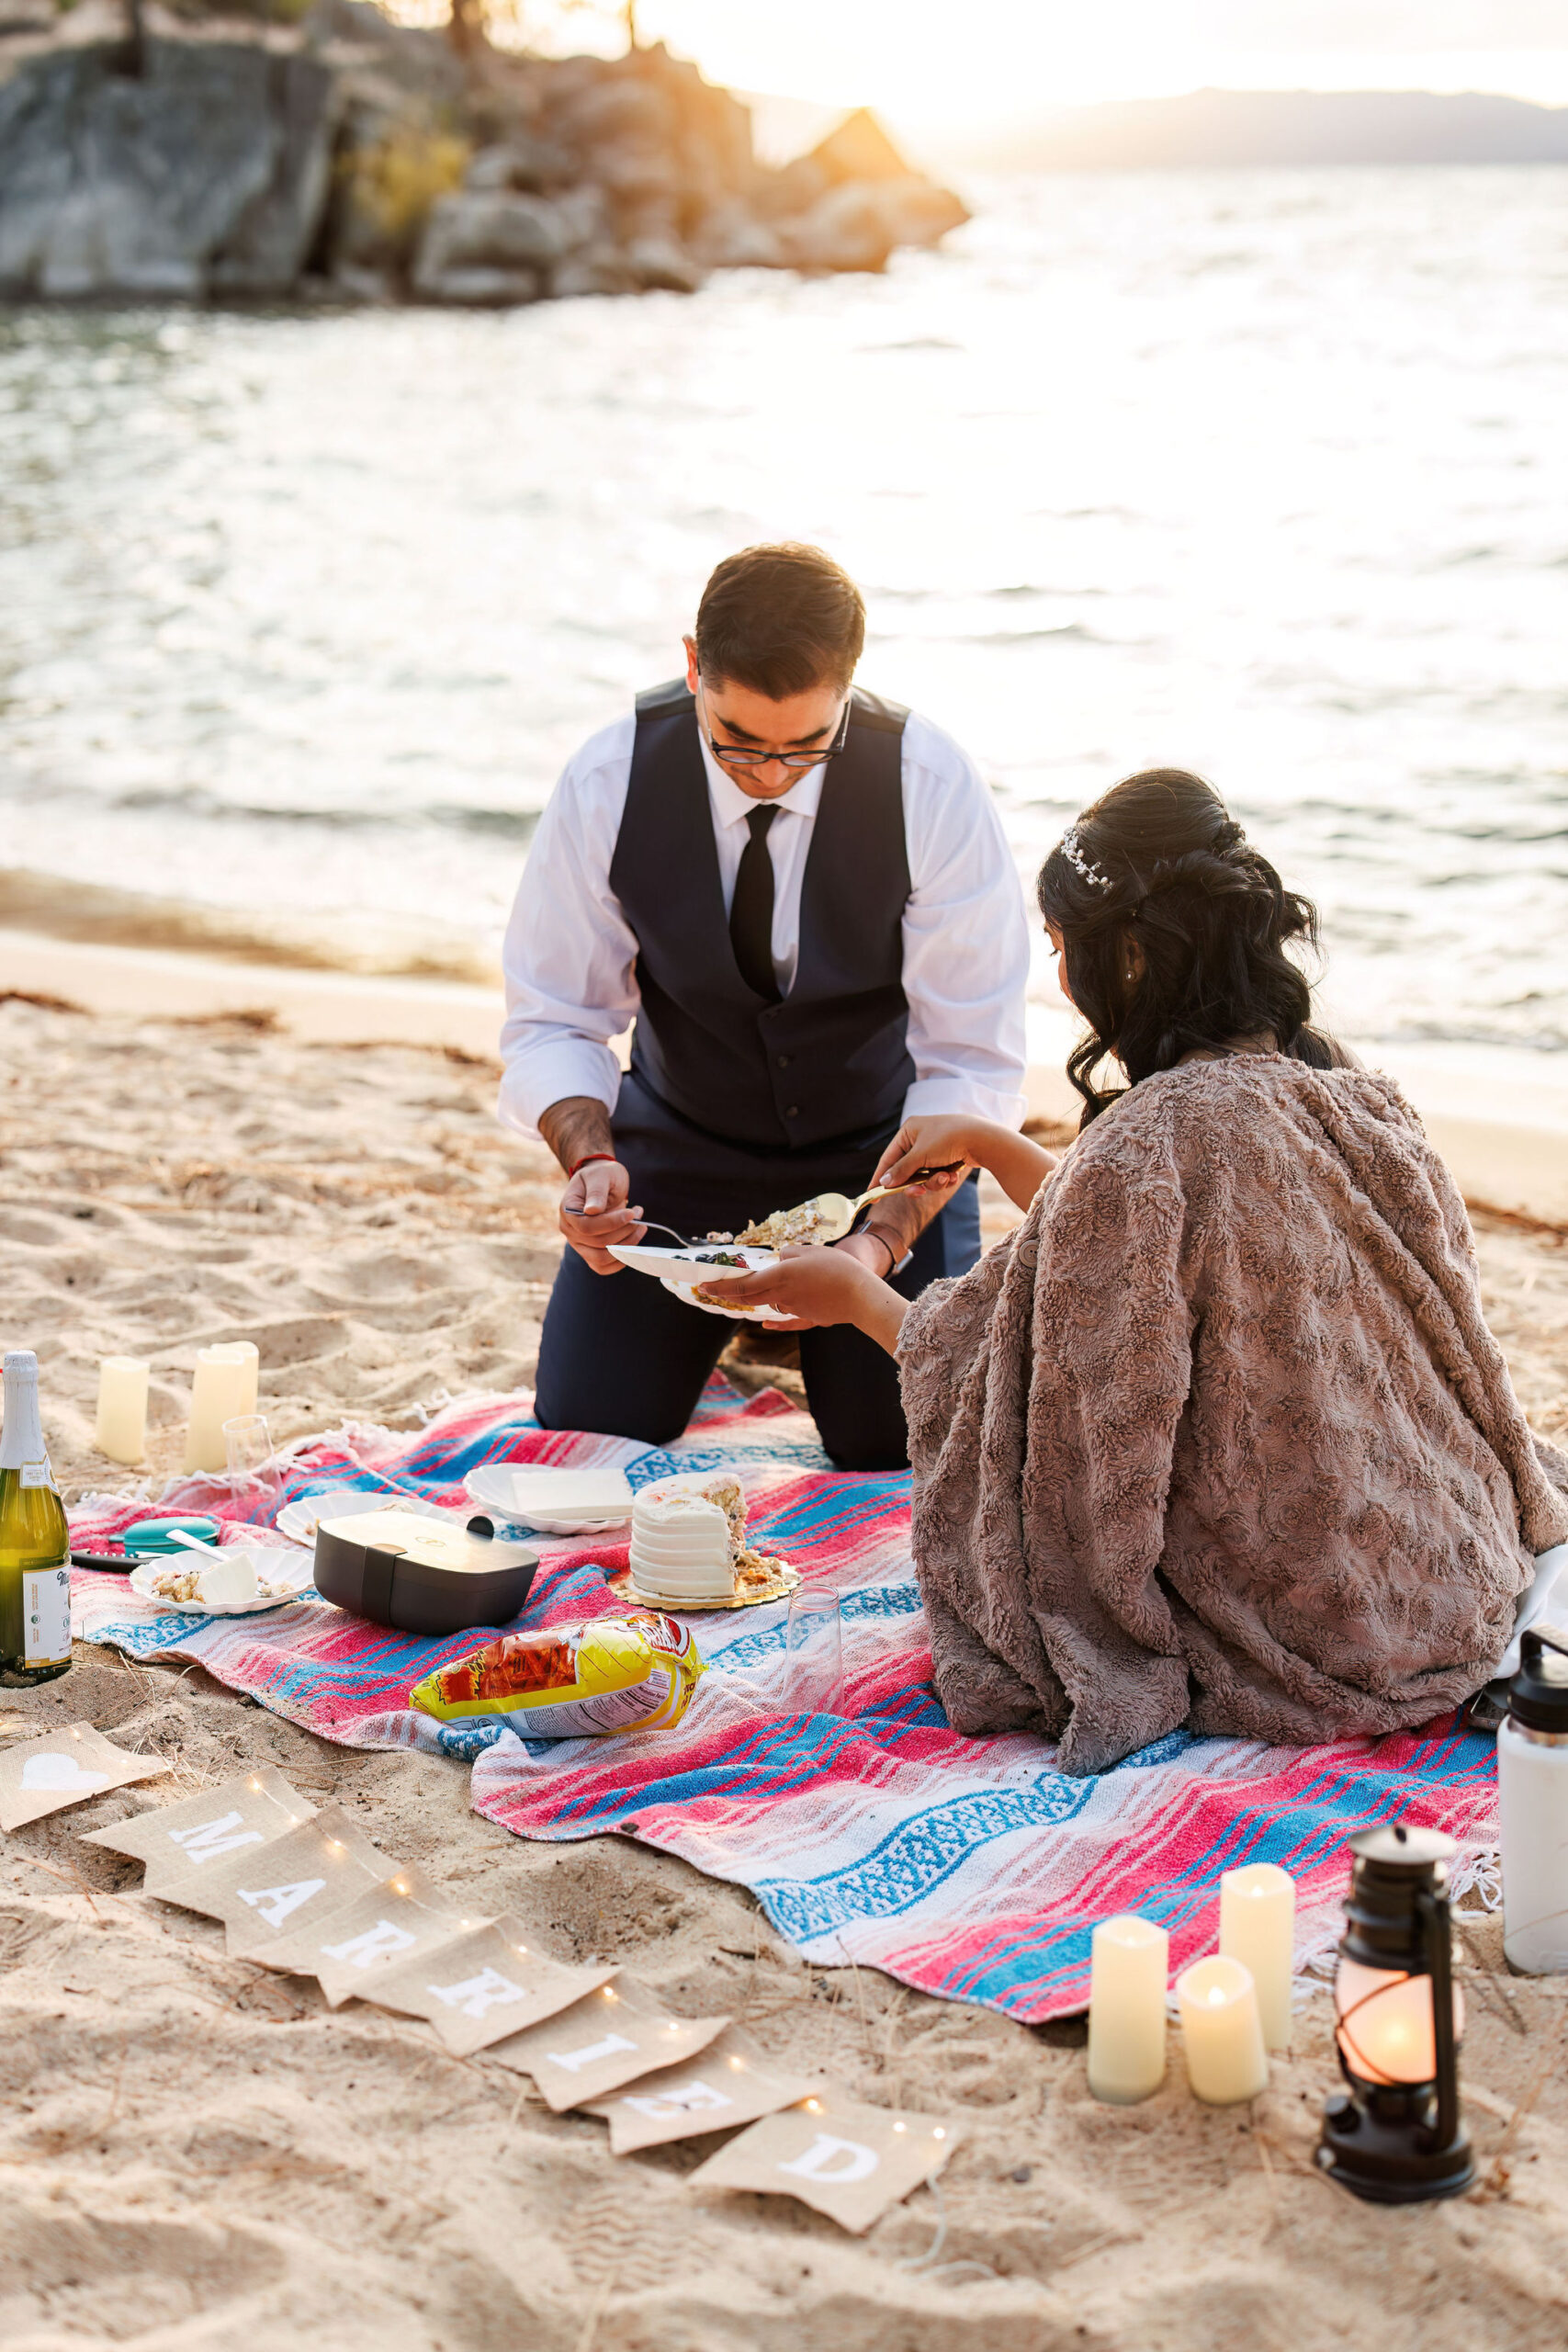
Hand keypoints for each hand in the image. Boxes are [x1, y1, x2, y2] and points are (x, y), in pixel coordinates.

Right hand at [558, 1157, 645, 1274]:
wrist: (601, 1182)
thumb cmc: (601, 1175)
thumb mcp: (600, 1175)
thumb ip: (596, 1192)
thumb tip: (591, 1211)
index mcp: (567, 1211)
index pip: (587, 1227)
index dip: (612, 1223)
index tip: (632, 1213)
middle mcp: (569, 1230)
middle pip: (598, 1244)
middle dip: (625, 1231)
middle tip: (639, 1214)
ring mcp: (579, 1244)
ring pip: (602, 1259)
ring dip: (627, 1246)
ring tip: (640, 1226)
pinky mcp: (590, 1253)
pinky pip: (603, 1268)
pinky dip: (621, 1261)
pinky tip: (633, 1243)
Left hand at [694, 1244, 880, 1331]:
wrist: (861, 1296)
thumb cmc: (837, 1268)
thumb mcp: (810, 1251)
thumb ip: (789, 1254)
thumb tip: (780, 1261)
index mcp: (781, 1276)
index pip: (744, 1284)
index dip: (722, 1286)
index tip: (703, 1287)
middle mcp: (783, 1295)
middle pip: (750, 1297)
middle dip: (728, 1294)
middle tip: (711, 1291)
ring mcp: (794, 1309)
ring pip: (768, 1303)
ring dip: (754, 1299)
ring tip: (741, 1293)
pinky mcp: (808, 1318)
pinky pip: (786, 1320)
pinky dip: (773, 1321)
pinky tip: (764, 1322)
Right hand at [871, 1114, 978, 1195]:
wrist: (983, 1139)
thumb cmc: (948, 1140)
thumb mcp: (920, 1155)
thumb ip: (901, 1170)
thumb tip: (884, 1182)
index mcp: (909, 1130)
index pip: (888, 1157)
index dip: (880, 1176)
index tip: (872, 1193)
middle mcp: (920, 1138)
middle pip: (907, 1170)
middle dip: (915, 1182)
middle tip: (918, 1192)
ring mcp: (935, 1148)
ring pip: (924, 1176)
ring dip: (933, 1181)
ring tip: (945, 1177)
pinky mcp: (948, 1158)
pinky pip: (938, 1175)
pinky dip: (945, 1178)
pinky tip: (954, 1175)